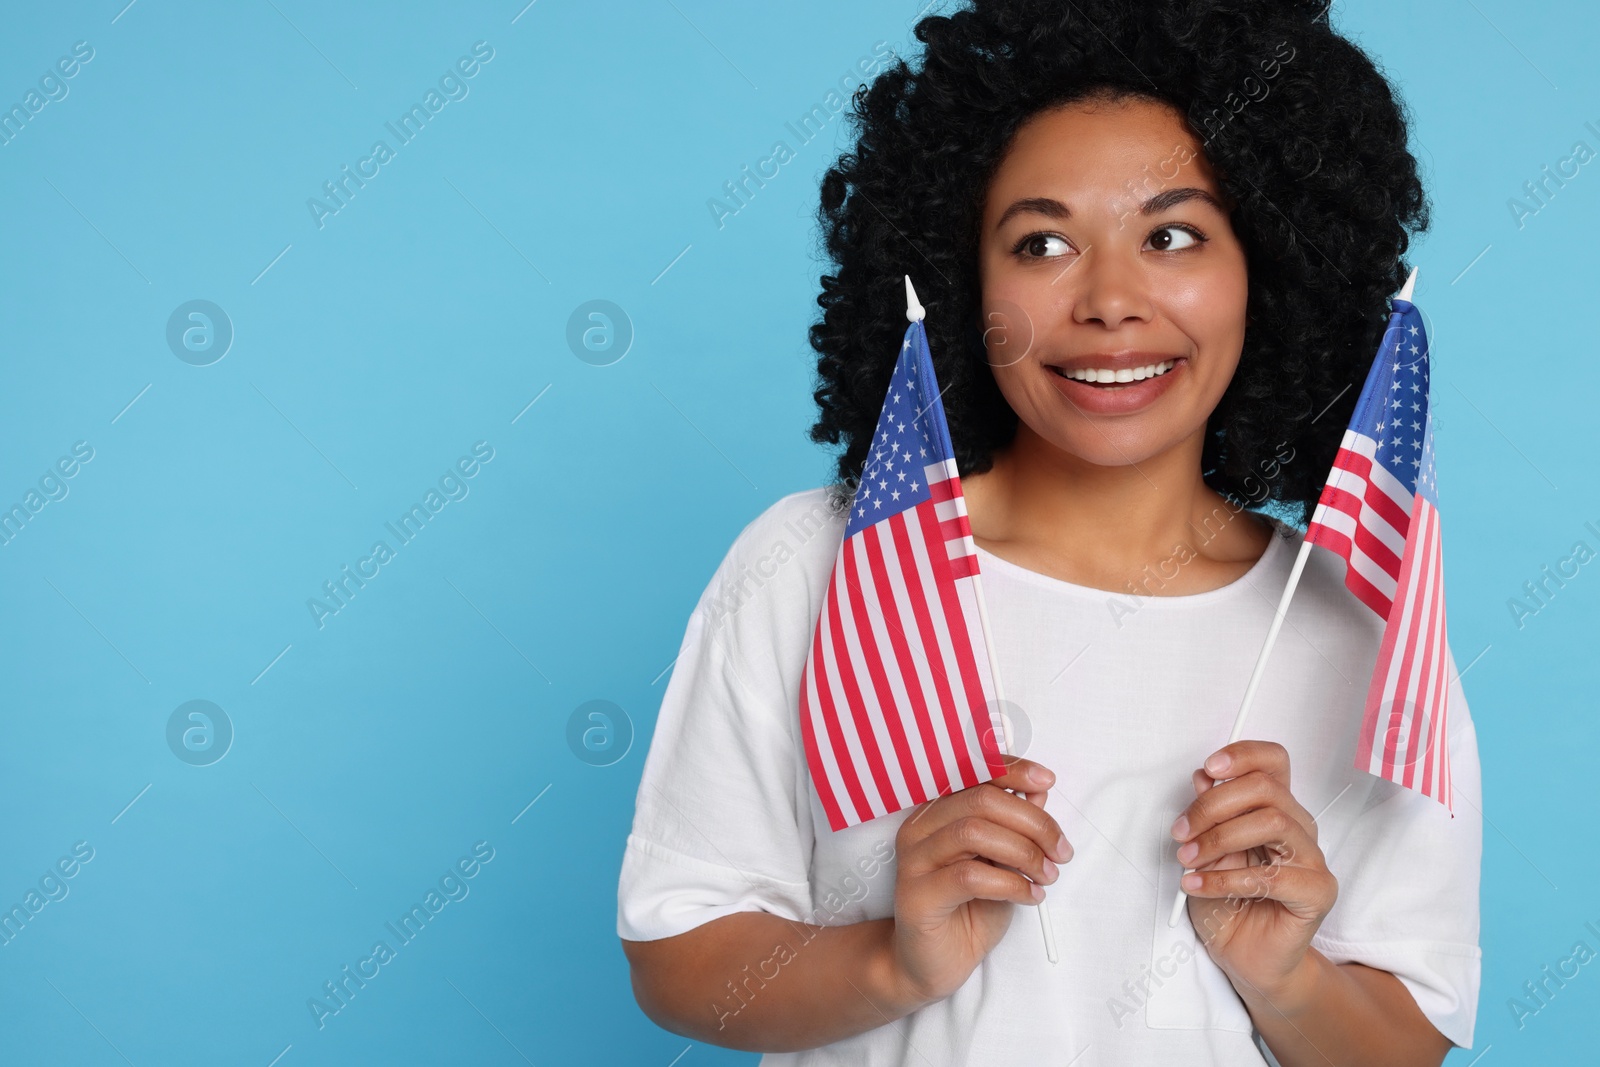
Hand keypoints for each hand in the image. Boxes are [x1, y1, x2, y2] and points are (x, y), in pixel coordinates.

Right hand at [887, 757, 1071, 1007]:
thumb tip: (1038, 791)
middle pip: (980, 800)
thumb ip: (1016, 827)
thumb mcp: (1003, 863)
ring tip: (1047, 875)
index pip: (974, 774)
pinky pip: (969, 876)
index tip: (1047, 779)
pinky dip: (1011, 883)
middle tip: (1061, 850)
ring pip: (973, 832)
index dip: (1012, 770)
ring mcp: (914, 860)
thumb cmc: (969, 910)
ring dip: (1024, 852)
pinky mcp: (917, 895)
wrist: (932, 963)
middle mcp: (920, 828)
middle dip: (1032, 822)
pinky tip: (1031, 896)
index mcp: (938, 812)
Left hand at [1172, 740, 1337, 1006]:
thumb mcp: (1203, 849)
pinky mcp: (1317, 892)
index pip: (1272, 762)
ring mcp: (1312, 858)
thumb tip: (1203, 777)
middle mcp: (1298, 826)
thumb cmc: (1226, 899)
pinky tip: (1198, 885)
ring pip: (1272, 822)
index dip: (1243, 755)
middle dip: (1213, 806)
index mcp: (1275, 807)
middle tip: (1181, 832)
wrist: (1246, 955)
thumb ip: (1207, 813)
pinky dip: (1225, 879)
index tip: (1209, 768)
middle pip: (1265, 789)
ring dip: (1218, 839)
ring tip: (1188, 860)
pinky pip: (1272, 876)